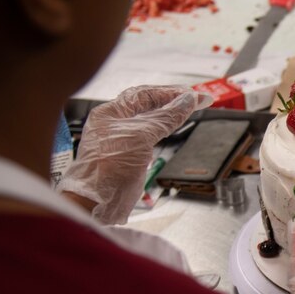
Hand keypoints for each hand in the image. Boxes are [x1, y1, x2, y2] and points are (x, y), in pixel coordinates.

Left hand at [58, 85, 210, 223]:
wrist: (97, 201)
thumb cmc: (108, 168)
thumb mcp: (141, 136)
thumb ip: (165, 117)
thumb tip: (186, 101)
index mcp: (110, 112)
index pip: (144, 94)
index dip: (170, 92)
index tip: (193, 94)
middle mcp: (114, 123)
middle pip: (148, 105)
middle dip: (172, 100)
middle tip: (197, 100)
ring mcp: (122, 139)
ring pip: (151, 120)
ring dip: (171, 114)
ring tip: (191, 109)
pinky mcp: (130, 155)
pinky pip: (150, 135)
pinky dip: (165, 128)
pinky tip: (174, 127)